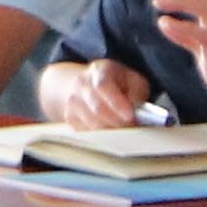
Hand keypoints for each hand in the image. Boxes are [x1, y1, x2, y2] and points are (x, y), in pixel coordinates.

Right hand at [37, 57, 158, 129]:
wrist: (85, 84)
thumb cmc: (113, 83)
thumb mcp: (131, 79)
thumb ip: (137, 92)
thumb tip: (135, 109)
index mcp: (98, 71)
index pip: (103, 86)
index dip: (117, 103)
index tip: (129, 115)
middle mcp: (81, 85)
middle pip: (98, 109)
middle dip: (118, 121)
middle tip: (132, 126)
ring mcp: (73, 102)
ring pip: (93, 124)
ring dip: (112, 130)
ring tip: (123, 128)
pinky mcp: (70, 118)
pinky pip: (88, 132)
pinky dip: (102, 135)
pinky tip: (110, 128)